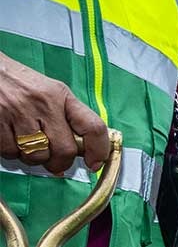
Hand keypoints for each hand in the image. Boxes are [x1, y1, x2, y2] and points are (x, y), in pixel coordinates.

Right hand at [0, 53, 109, 172]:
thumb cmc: (19, 82)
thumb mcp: (49, 91)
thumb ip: (67, 116)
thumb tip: (81, 152)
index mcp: (60, 95)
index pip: (93, 127)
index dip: (99, 150)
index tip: (95, 163)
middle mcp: (43, 103)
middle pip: (65, 150)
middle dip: (60, 163)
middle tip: (53, 161)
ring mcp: (18, 112)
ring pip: (36, 156)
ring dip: (33, 158)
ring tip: (26, 143)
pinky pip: (10, 153)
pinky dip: (11, 152)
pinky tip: (10, 138)